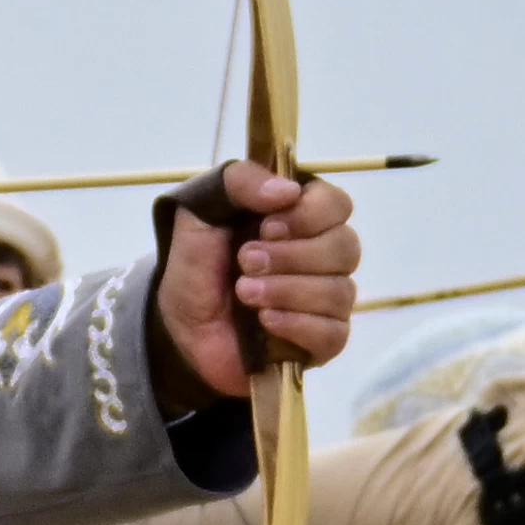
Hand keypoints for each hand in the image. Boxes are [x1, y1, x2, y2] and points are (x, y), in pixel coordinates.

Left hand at [155, 164, 360, 405]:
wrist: (178, 325)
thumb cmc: (196, 264)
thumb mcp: (200, 210)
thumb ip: (238, 182)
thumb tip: (289, 191)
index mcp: (301, 217)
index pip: (337, 204)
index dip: (309, 214)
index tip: (266, 226)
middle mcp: (324, 256)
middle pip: (346, 247)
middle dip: (291, 256)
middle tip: (245, 261)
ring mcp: (327, 301)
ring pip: (339, 291)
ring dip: (286, 290)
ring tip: (244, 293)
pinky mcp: (323, 342)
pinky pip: (333, 333)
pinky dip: (296, 325)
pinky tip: (265, 322)